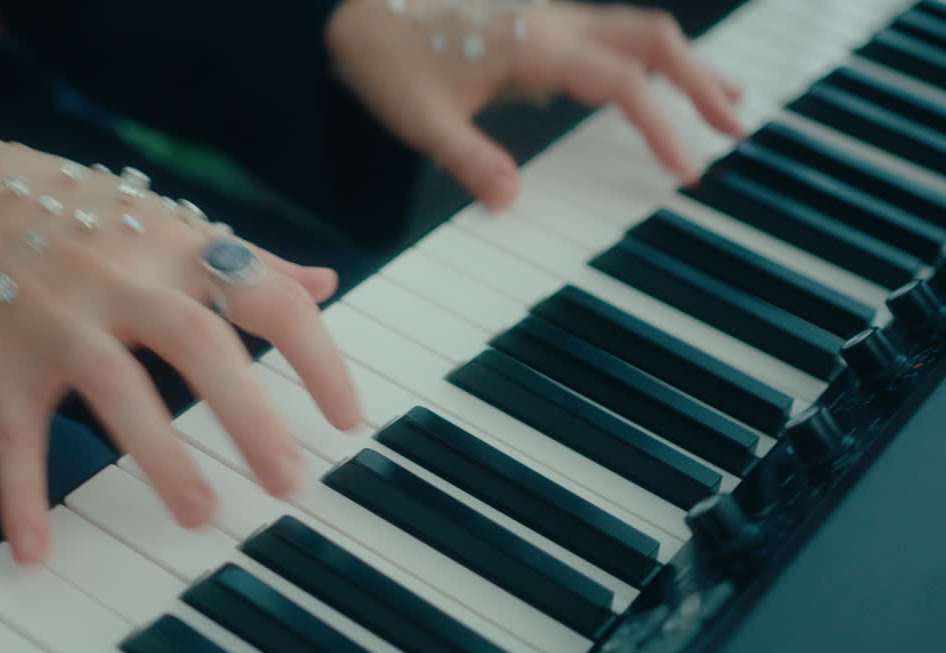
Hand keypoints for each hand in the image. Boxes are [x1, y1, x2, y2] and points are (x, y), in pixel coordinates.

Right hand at [0, 128, 360, 562]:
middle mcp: (123, 278)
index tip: (347, 419)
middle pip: (198, 342)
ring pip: (115, 387)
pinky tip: (35, 550)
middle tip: (286, 479)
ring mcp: (58, 317)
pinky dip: (19, 492)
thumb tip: (320, 285)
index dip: (317, 356)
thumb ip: (244, 257)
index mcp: (177, 247)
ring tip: (198, 515)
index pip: (266, 298)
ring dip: (159, 455)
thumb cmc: (75, 210)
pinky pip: (10, 431)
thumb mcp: (164, 221)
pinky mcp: (0, 355)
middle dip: (248, 412)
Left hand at [326, 0, 745, 209]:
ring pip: (636, 26)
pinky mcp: (534, 21)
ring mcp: (546, 15)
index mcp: (535, 44)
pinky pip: (607, 32)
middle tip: (734, 125)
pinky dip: (643, 57)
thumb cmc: (383, 56)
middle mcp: (552, 20)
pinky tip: (645, 86)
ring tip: (721, 98)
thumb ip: (469, 158)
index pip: (623, 84)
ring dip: (682, 61)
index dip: (662, 125)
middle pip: (653, 37)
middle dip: (701, 79)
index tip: (686, 168)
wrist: (351, 9)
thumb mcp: (421, 119)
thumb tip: (510, 200)